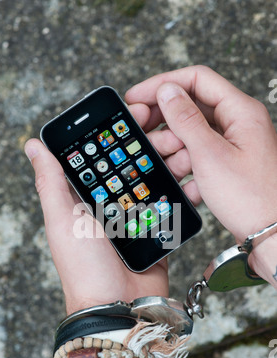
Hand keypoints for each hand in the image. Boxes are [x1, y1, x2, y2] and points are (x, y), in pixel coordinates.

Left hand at [24, 105, 168, 314]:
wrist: (117, 307)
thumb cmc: (83, 266)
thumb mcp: (62, 218)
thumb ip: (51, 182)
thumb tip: (33, 145)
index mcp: (85, 198)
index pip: (103, 156)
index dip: (118, 132)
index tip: (134, 112)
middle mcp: (111, 205)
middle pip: (133, 165)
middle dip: (152, 144)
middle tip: (169, 129)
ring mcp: (136, 218)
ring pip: (156, 181)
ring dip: (171, 162)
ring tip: (185, 147)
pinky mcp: (157, 232)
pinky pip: (171, 206)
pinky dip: (182, 190)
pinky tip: (193, 174)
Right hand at [125, 66, 276, 283]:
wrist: (270, 234)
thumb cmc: (251, 198)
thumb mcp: (210, 155)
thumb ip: (186, 119)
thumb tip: (167, 91)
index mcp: (241, 111)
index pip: (197, 80)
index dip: (163, 85)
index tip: (138, 97)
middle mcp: (239, 123)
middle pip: (193, 107)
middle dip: (166, 121)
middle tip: (144, 133)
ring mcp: (235, 144)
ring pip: (194, 134)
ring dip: (176, 148)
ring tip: (169, 164)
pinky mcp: (229, 164)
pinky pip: (201, 156)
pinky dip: (188, 166)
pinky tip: (185, 182)